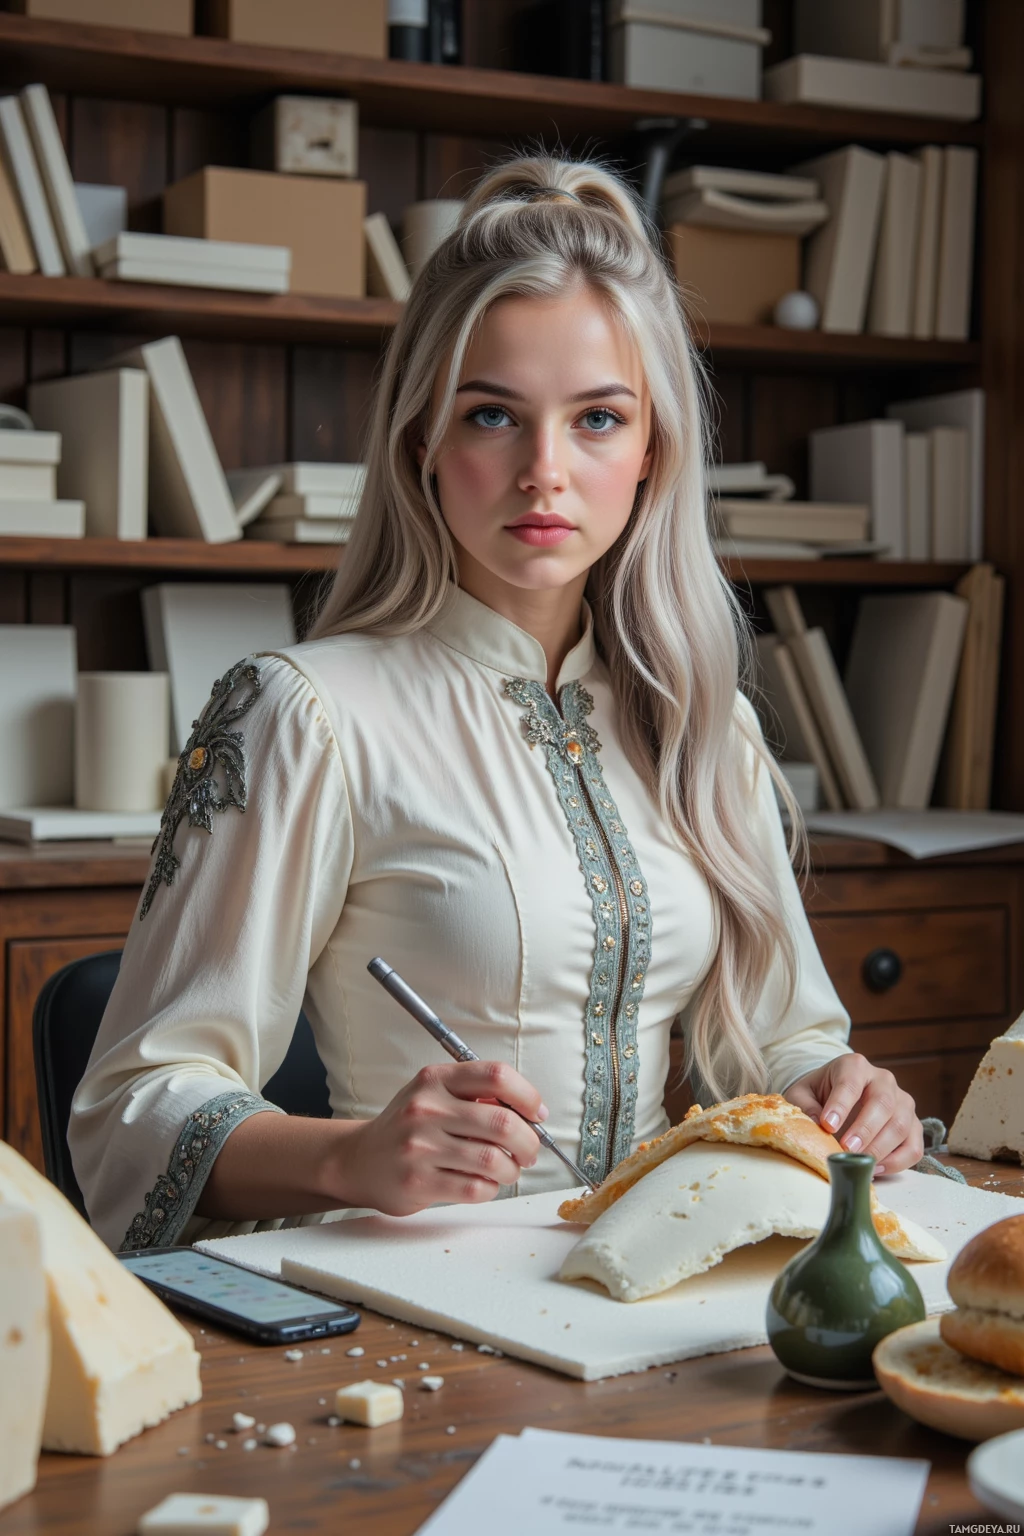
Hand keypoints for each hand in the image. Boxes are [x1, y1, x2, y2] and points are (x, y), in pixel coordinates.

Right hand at [337, 1060, 546, 1216]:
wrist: (359, 1161)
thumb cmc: (407, 1127)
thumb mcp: (434, 1095)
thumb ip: (475, 1096)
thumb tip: (530, 1113)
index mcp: (435, 1080)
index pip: (496, 1076)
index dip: (528, 1096)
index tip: (537, 1114)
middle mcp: (426, 1109)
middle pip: (502, 1123)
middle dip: (529, 1141)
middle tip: (529, 1151)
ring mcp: (420, 1147)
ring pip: (493, 1160)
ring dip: (511, 1170)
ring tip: (507, 1170)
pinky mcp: (418, 1182)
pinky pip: (475, 1189)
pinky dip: (490, 1189)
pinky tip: (483, 1184)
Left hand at [783, 1054, 923, 1176]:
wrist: (837, 1096)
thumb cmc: (818, 1095)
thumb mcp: (802, 1094)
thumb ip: (805, 1106)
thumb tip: (816, 1125)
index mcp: (854, 1066)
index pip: (851, 1082)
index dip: (841, 1105)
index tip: (827, 1126)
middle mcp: (883, 1080)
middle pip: (883, 1103)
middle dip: (865, 1130)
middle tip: (847, 1149)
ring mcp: (902, 1102)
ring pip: (901, 1125)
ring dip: (881, 1148)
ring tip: (860, 1164)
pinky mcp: (912, 1125)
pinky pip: (913, 1146)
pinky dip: (897, 1162)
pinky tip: (875, 1169)